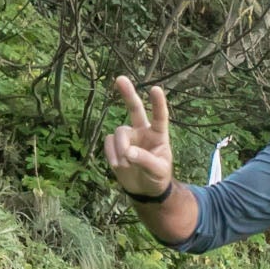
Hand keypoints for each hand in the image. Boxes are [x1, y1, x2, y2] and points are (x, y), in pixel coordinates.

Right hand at [103, 75, 175, 196]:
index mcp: (158, 135)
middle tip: (120, 78)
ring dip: (121, 149)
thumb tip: (127, 152)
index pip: (160, 117)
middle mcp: (142, 131)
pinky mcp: (115, 145)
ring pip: (119, 133)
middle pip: (134, 109)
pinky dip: (112, 156)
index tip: (155, 89)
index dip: (158, 104)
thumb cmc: (157, 178)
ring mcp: (128, 137)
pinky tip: (120, 166)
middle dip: (127, 94)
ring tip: (127, 165)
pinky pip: (109, 143)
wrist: (144, 190)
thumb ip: (145, 161)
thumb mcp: (157, 171)